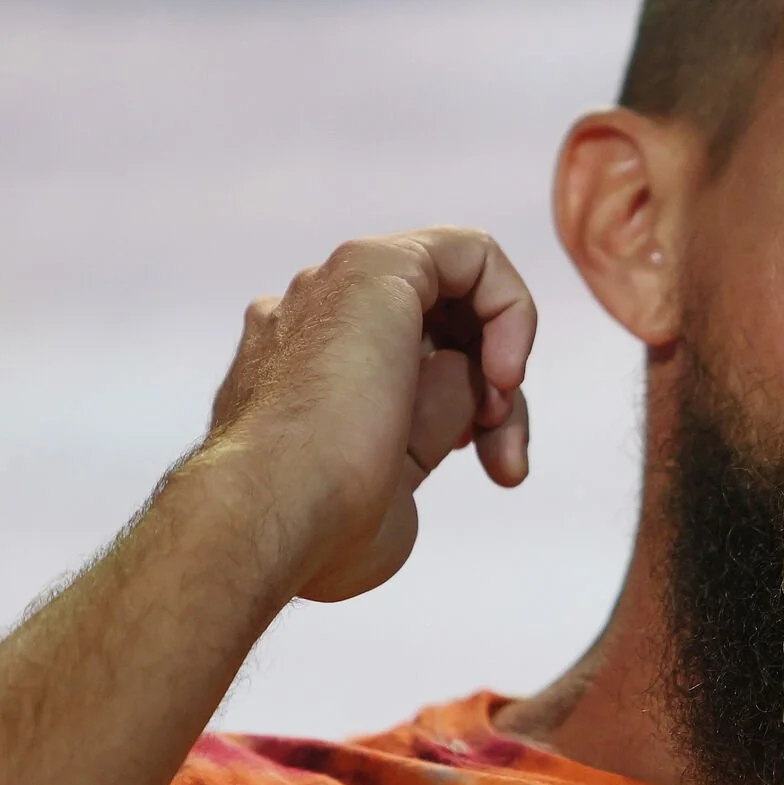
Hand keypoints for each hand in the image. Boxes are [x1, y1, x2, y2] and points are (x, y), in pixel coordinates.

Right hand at [204, 227, 535, 602]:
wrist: (274, 514)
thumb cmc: (321, 530)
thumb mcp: (397, 483)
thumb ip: (431, 426)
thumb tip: (473, 383)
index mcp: (309, 365)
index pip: (418, 362)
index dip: (476, 411)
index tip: (494, 467)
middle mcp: (316, 315)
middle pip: (444, 329)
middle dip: (496, 395)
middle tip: (507, 463)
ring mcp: (336, 286)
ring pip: (458, 293)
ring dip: (500, 358)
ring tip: (499, 419)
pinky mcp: (373, 265)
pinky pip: (471, 254)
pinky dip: (509, 307)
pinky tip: (503, 372)